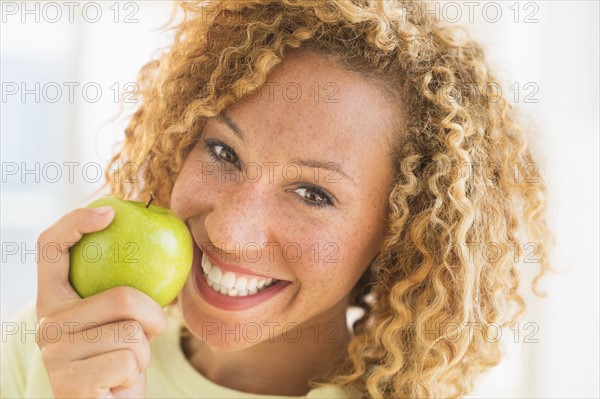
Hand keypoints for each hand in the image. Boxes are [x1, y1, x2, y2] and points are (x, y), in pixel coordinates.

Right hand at [35, 206, 167, 397]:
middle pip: (122, 297)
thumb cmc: (120, 362)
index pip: (50, 249)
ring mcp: (53, 355)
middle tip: (144, 336)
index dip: (74, 221)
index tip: (110, 212)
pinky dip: (135, 374)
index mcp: (54, 302)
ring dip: (143, 353)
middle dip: (153, 319)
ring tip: (124, 366)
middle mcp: (45, 325)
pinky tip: (116, 385)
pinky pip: (128, 361)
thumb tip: (164, 242)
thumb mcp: (122, 322)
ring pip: (131, 332)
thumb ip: (125, 293)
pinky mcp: (69, 383)